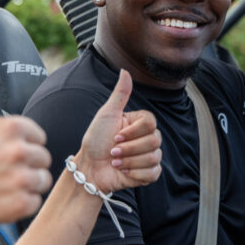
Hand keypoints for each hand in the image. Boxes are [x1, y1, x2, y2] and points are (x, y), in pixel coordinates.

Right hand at [0, 54, 52, 232]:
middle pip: (42, 158)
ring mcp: (20, 178)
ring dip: (25, 186)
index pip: (37, 136)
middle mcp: (18, 150)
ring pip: (41, 180)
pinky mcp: (20, 204)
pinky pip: (35, 202)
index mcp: (11, 126)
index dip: (20, 146)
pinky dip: (20, 205)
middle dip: (25, 166)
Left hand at [71, 69, 161, 194]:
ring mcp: (149, 156)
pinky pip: (153, 173)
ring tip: (115, 162)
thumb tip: (125, 71)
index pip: (151, 123)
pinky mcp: (149, 173)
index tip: (116, 135)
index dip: (132, 132)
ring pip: (153, 157)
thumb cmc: (96, 140)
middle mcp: (148, 138)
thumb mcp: (107, 114)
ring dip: (129, 161)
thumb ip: (120, 94)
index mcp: (140, 123)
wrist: (90, 167)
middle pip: (154, 141)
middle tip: (113, 151)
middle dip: (128, 148)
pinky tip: (123, 172)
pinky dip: (135, 173)